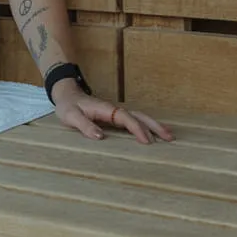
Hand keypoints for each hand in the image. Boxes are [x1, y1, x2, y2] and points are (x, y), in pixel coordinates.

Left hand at [51, 82, 171, 143]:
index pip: (125, 119)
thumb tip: (100, 136)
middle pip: (139, 116)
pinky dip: (146, 126)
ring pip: (139, 117)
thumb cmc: (69, 107)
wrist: (67, 95)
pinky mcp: (115, 117)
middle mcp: (114, 110)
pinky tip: (154, 134)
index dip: (137, 128)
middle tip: (170, 137)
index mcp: (105, 109)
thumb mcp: (71, 117)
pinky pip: (134, 121)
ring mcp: (116, 113)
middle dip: (154, 126)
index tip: (147, 141)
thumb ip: (84, 125)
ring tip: (169, 136)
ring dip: (154, 125)